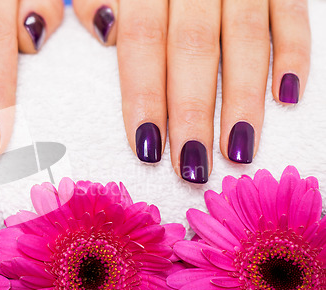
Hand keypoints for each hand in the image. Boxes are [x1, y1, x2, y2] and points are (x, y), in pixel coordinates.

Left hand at [72, 0, 309, 182]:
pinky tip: (288, 97)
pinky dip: (294, 52)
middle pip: (192, 48)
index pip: (142, 40)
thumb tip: (103, 32)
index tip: (146, 146)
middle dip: (192, 112)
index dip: (143, 95)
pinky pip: (292, 10)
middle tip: (192, 166)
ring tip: (237, 151)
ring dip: (243, 98)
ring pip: (245, 37)